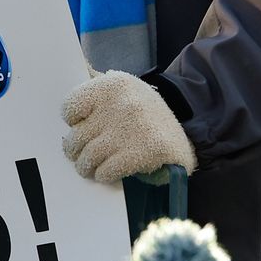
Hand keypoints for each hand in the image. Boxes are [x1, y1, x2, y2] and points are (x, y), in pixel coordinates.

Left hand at [63, 70, 197, 181]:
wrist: (190, 128)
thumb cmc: (145, 112)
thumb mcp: (124, 91)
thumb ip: (97, 91)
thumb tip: (70, 87)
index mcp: (113, 84)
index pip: (70, 106)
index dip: (72, 121)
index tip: (79, 126)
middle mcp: (121, 103)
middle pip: (76, 136)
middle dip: (75, 151)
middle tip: (79, 155)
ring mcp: (131, 129)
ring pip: (88, 157)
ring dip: (86, 167)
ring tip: (90, 167)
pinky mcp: (143, 152)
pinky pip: (106, 171)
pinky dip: (104, 175)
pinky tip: (109, 172)